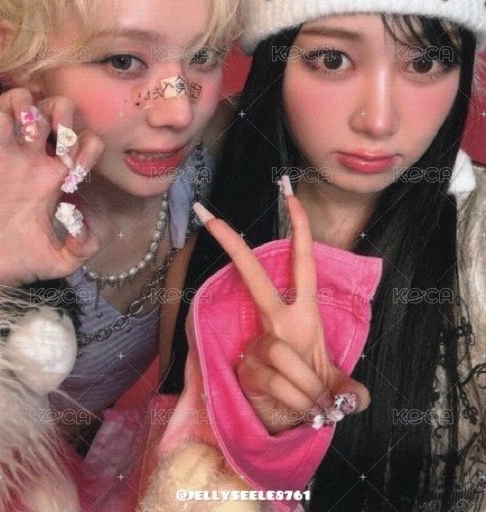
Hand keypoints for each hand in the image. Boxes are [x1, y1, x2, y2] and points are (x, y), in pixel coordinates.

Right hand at [0, 88, 103, 285]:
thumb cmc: (11, 258)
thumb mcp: (54, 260)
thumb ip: (81, 248)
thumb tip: (88, 227)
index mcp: (55, 178)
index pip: (85, 144)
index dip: (89, 147)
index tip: (77, 168)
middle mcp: (35, 158)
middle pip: (60, 113)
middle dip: (64, 114)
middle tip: (59, 134)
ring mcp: (9, 150)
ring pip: (29, 104)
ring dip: (34, 107)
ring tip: (32, 128)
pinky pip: (0, 111)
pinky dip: (7, 108)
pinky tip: (9, 124)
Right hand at [195, 185, 369, 434]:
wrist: (287, 422)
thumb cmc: (310, 391)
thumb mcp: (336, 387)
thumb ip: (349, 391)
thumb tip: (357, 401)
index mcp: (302, 313)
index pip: (302, 264)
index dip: (299, 230)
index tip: (290, 195)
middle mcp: (277, 320)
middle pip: (254, 278)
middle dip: (233, 246)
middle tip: (209, 216)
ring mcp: (258, 341)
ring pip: (280, 353)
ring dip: (307, 385)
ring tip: (315, 404)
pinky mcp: (245, 364)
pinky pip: (276, 381)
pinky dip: (296, 401)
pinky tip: (297, 409)